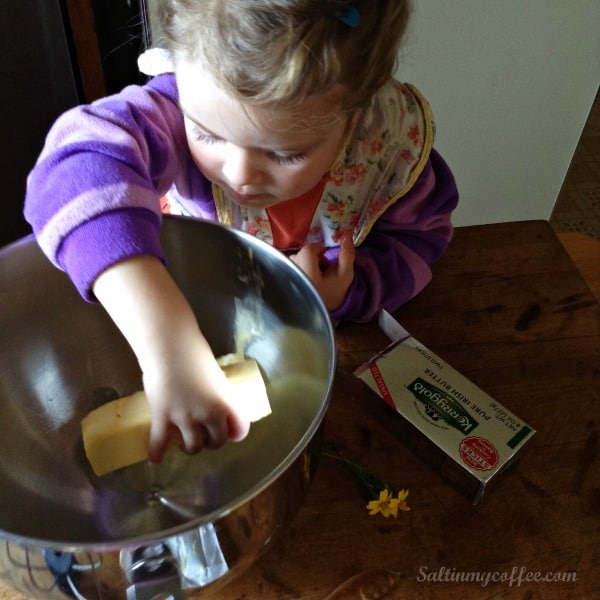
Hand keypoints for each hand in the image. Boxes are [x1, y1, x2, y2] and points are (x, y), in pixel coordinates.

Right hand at [93, 256, 249, 461]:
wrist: (170, 347)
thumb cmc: (195, 354)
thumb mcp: (216, 375)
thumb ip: (217, 393)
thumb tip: (211, 400)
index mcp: (226, 403)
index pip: (240, 430)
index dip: (234, 433)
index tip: (229, 433)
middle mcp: (208, 416)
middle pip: (215, 442)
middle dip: (210, 441)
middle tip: (204, 436)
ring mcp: (184, 419)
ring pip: (192, 447)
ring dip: (190, 447)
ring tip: (184, 443)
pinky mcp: (162, 417)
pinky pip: (159, 442)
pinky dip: (157, 452)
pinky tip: (155, 459)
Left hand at [290, 232, 354, 309]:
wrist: (324, 311)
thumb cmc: (335, 292)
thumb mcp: (345, 274)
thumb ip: (347, 253)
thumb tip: (347, 233)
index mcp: (308, 274)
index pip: (308, 251)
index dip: (318, 249)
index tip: (326, 255)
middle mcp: (294, 275)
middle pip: (300, 254)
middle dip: (313, 257)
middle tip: (323, 269)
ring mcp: (286, 278)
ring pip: (295, 260)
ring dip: (306, 262)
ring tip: (316, 275)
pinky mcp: (283, 280)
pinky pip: (289, 266)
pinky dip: (299, 268)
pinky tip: (307, 279)